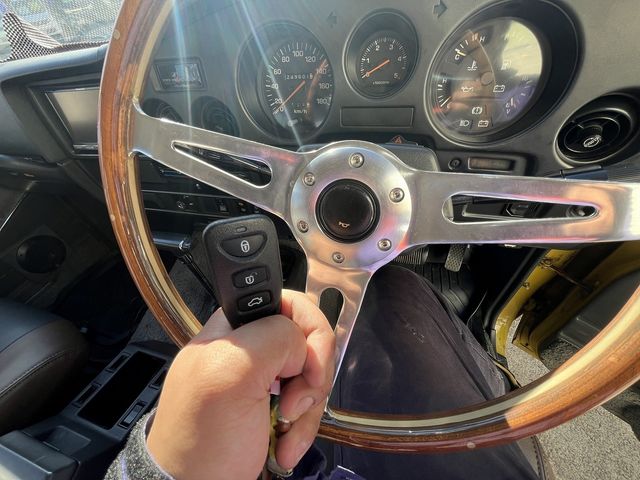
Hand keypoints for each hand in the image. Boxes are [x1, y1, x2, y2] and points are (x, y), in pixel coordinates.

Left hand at [146, 290, 334, 479]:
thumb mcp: (231, 375)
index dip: (307, 328)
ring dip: (307, 409)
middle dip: (311, 376)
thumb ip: (271, 337)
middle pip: (309, 342)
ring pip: (313, 376)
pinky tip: (285, 444)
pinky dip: (303, 427)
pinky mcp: (274, 407)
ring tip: (284, 431)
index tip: (306, 362)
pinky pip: (308, 405)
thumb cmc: (199, 441)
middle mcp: (251, 349)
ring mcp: (264, 380)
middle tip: (290, 403)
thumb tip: (301, 342)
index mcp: (235, 327)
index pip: (288, 301)